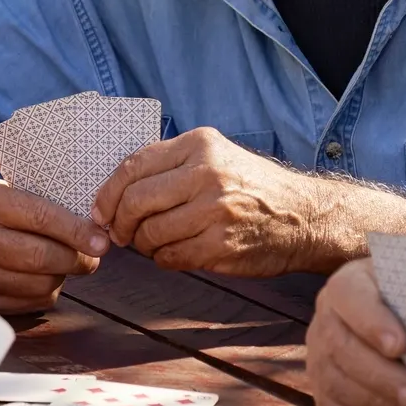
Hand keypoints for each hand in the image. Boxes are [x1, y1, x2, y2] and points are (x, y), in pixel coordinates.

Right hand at [0, 179, 105, 313]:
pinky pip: (31, 302)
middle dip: (77, 259)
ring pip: (41, 284)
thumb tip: (94, 230)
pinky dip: (47, 292)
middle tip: (92, 257)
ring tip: (64, 264)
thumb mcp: (6, 193)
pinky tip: (43, 277)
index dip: (77, 232)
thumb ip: (45, 205)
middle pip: (42, 256)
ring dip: (63, 276)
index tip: (101, 242)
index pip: (41, 217)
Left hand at [91, 127, 321, 275]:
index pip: (133, 166)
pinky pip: (170, 257)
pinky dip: (164, 259)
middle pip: (135, 202)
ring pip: (150, 234)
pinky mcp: (221, 245)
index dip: (108, 193)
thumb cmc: (252, 188)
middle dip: (119, 223)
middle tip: (121, 234)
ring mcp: (215, 211)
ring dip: (143, 245)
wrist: (304, 216)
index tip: (100, 211)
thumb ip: (171, 165)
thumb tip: (115, 191)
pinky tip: (176, 253)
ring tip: (155, 243)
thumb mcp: (216, 157)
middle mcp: (207, 173)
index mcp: (200, 145)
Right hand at [306, 257, 405, 405]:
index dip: (371, 322)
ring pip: (336, 384)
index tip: (401, 346)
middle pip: (341, 348)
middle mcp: (325, 317)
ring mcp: (319, 356)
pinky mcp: (323, 389)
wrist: (403, 320)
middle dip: (380, 376)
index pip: (350, 298)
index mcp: (348, 284)